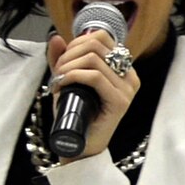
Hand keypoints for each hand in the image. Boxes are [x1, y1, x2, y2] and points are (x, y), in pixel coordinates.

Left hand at [46, 27, 139, 160]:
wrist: (80, 147)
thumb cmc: (76, 115)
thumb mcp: (67, 81)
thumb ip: (62, 60)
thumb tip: (56, 38)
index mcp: (122, 68)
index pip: (102, 37)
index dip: (77, 42)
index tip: (63, 59)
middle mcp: (129, 76)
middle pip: (96, 44)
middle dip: (69, 54)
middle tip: (57, 72)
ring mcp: (127, 89)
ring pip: (93, 60)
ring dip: (68, 66)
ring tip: (58, 80)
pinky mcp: (120, 101)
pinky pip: (95, 77)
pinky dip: (73, 76)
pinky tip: (62, 85)